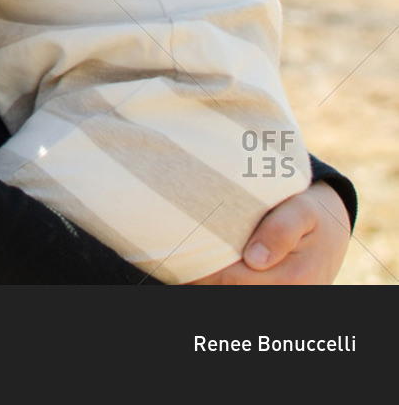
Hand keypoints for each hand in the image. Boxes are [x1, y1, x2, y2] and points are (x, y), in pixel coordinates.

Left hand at [186, 181, 349, 283]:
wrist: (333, 229)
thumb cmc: (313, 213)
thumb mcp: (303, 211)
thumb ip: (282, 230)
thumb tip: (255, 260)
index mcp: (294, 278)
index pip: (231, 280)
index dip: (202, 267)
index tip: (179, 248)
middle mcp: (289, 296)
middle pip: (227, 291)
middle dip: (201, 274)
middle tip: (175, 253)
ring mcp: (283, 298)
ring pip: (232, 293)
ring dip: (209, 280)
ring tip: (185, 260)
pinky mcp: (277, 295)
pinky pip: (241, 291)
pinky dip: (222, 282)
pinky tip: (204, 268)